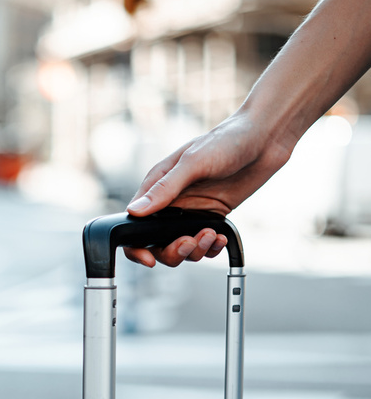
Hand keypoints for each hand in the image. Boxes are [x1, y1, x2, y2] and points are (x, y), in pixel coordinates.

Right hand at [124, 110, 290, 265]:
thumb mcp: (193, 163)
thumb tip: (135, 211)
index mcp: (157, 186)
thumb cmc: (227, 140)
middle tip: (190, 242)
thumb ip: (165, 189)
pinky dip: (212, 247)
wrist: (264, 139)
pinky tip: (221, 237)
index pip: (134, 223)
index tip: (150, 258)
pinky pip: (205, 244)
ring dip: (196, 249)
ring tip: (211, 235)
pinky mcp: (211, 217)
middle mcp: (170, 202)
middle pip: (158, 243)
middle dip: (173, 251)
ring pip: (183, 248)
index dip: (136, 246)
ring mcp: (191, 212)